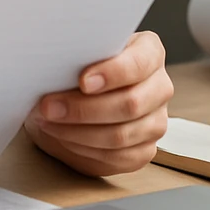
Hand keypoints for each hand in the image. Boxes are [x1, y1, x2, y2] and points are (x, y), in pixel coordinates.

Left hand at [24, 31, 171, 177]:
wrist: (76, 96)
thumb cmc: (79, 68)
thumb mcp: (78, 53)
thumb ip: (78, 55)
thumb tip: (58, 64)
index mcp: (149, 52)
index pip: (139, 63)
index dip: (112, 73)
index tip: (83, 81)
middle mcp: (159, 86)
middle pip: (131, 104)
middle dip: (83, 108)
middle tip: (49, 107)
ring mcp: (156, 121)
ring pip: (121, 135)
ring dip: (77, 132)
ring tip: (49, 123)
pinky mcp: (145, 149)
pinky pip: (117, 157)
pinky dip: (84, 149)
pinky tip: (63, 137)